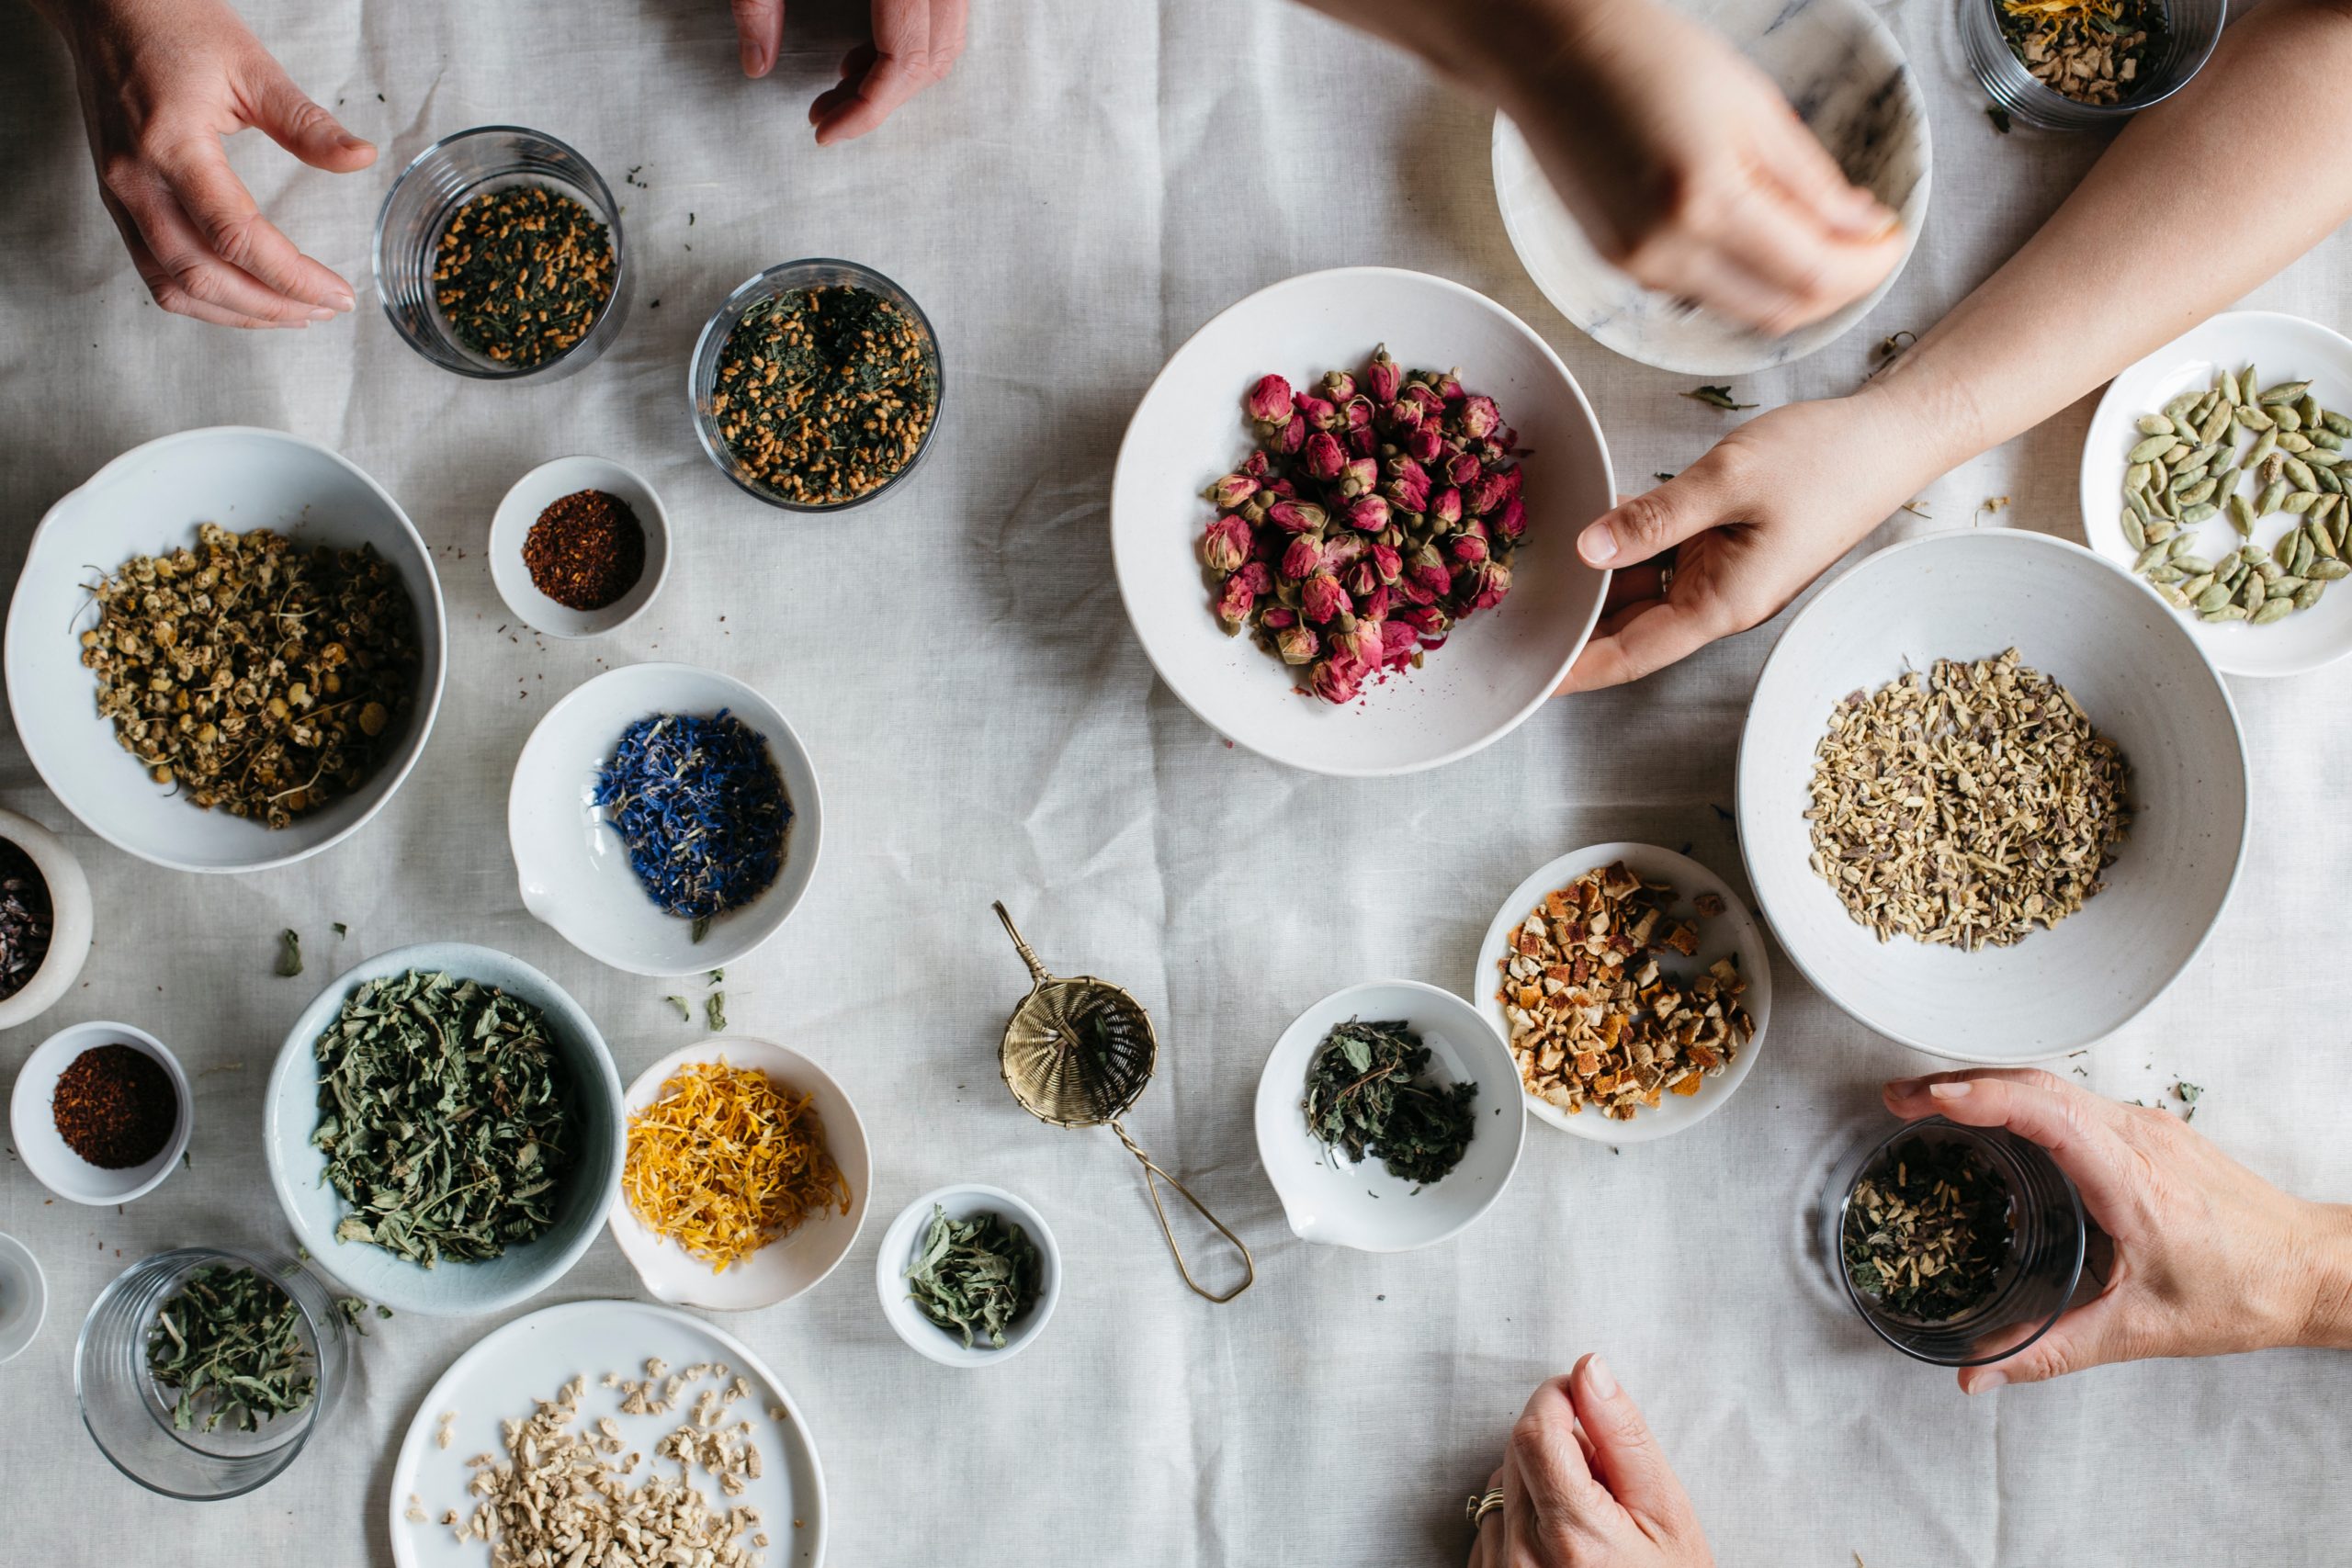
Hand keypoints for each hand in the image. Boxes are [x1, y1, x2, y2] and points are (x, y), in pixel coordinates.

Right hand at [39, 0, 372, 327]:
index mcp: (171, 144)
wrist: (105, 6)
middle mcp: (135, 179)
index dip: (293, 277)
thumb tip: (361, 157)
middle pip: (203, 276)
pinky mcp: (116, 199)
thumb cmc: (173, 24)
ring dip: (237, 313)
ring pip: (173, 286)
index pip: (237, 237)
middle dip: (271, 306)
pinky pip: (153, 270)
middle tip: (324, 310)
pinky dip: (202, 299)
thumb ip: (306, 122)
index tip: (338, 293)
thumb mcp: (250, 66)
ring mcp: (119, 194)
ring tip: (293, 313)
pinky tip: (245, 299)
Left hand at [731, 0, 967, 142]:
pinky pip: (940, 17)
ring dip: (895, 77)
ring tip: (840, 88)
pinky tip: (860, 55)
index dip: (867, 107)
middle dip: (881, 101)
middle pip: (934, 57)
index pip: (904, 58)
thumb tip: (756, 63)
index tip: (824, 132)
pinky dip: (906, 46)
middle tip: (827, 116)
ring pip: (945, 40)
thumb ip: (757, 3)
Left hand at [1468, 1354, 1711, 1567]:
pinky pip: (1491, 1527)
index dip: (1557, 1400)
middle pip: (1516, 1453)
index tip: (1581, 1400)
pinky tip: (1562, 1548)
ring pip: (1501, 1488)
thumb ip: (1624, 1436)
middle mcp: (1525, 1558)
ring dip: (1537, 1485)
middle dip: (1558, 1445)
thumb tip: (1589, 1371)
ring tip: (1588, 1521)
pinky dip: (1521, 1521)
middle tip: (1605, 1482)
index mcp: (1574, 1533)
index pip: (1534, 1430)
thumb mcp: (1667, 1513)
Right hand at [1493, 0, 1902, 333]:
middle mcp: (1666, 251)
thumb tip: (1861, 228)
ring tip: (1818, 236)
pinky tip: (1759, 235)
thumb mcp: (1753, 106)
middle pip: (1780, 311)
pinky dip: (1744, 276)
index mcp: (1707, 201)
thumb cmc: (1649, 57)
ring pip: (1741, 310)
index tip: (1892, 240)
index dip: (1867, 267)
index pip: (1813, 272)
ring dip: (1791, 286)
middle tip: (1865, 247)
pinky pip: (1701, 292)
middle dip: (1836, 287)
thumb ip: (1811, 180)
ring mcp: (1637, 267)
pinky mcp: (1618, 265)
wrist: (1551, 56)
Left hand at [1557, 393, 1924, 691]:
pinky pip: (1661, 558)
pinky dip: (1624, 549)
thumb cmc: (1824, 460)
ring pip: (1641, 593)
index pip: (1631, 655)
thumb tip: (1589, 549)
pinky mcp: (1725, 546)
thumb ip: (1654, 518)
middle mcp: (1718, 601)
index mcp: (1721, 604)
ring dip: (1594, 588)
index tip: (1528, 677)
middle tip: (1508, 620)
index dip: (1576, 669)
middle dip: (1573, 630)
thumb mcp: (1729, 480)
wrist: (1889, 438)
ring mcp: (1722, 574)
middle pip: (1628, 631)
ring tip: (1531, 577)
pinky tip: (1585, 530)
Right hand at [1884, 1070, 2351, 1393]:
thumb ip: (2051, 1351)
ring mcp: (2147, 1128)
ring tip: (1934, 1104)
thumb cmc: (2245, 1293)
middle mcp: (2139, 1138)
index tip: (1928, 1101)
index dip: (1983, 1099)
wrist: (2316, 1269)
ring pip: (2054, 1084)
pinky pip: (2074, 1098)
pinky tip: (1998, 1120)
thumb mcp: (2142, 1331)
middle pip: (2037, 1083)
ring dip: (1988, 1085)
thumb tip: (1980, 1374)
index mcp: (2134, 1180)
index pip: (2048, 1114)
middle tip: (1900, 1100)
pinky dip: (2022, 1097)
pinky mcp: (2151, 1131)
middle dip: (1959, 1083)